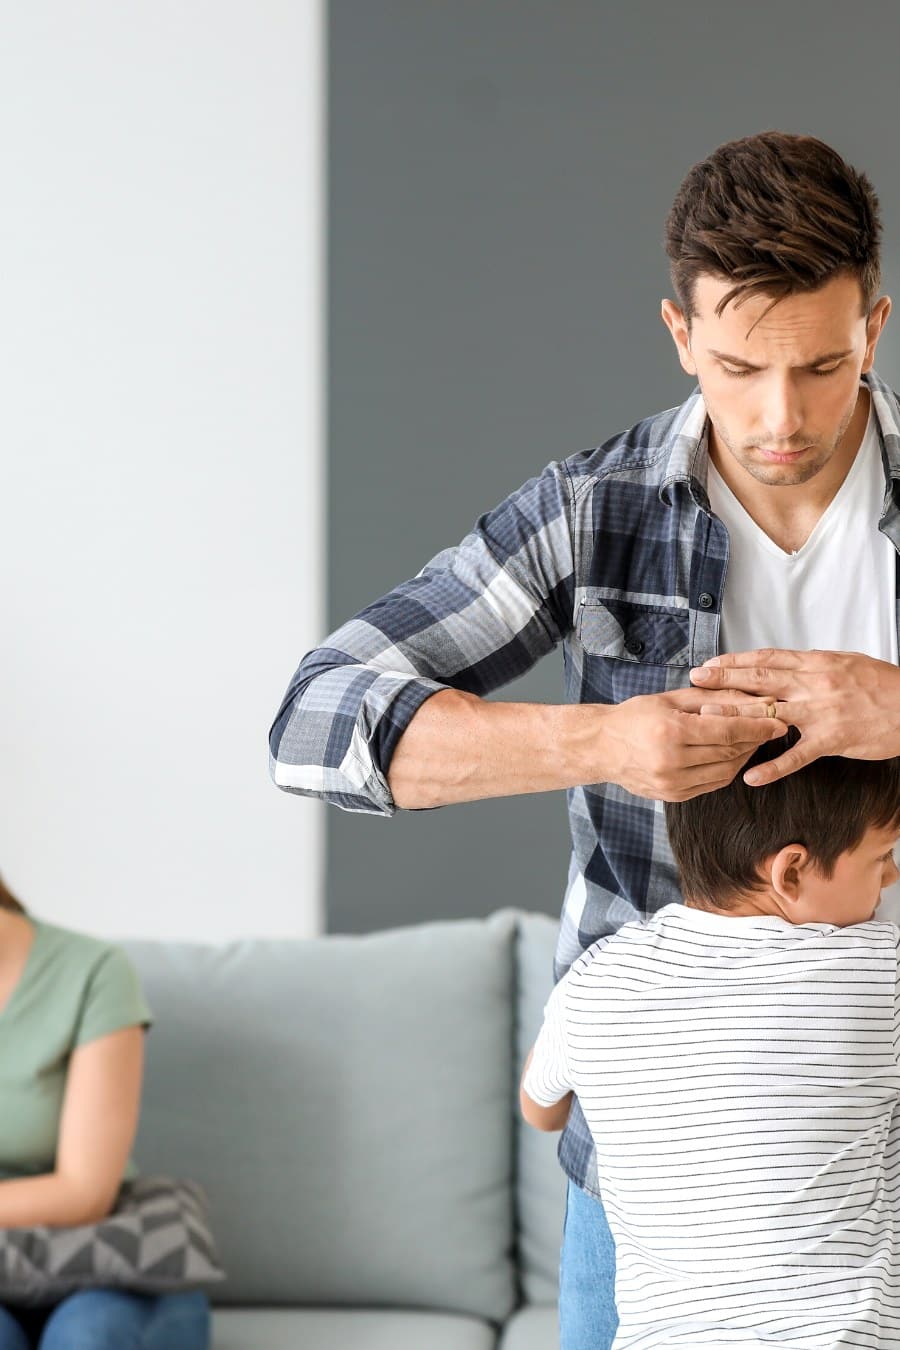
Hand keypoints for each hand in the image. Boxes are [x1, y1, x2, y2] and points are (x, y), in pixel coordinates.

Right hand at [598, 686, 788, 800]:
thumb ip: (714, 699)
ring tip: (751, 739)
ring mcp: (672, 784)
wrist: (602, 747)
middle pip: (730, 752)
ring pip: (726, 771)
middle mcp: (671, 762)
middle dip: (755, 739)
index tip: (779, 721)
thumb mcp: (672, 698)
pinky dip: (728, 769)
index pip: (728, 731)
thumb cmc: (635, 717)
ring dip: (744, 756)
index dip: (758, 726)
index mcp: (671, 732)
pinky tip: (731, 755)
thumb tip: (753, 699)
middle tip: (770, 727)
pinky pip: (713, 783)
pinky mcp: (674, 796)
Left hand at [689, 648, 899, 784]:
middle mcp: (814, 684)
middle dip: (724, 679)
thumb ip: (814, 666)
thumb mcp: (847, 664)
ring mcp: (821, 712)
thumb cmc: (883, 686)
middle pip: (760, 679)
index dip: (736, 660)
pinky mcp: (831, 740)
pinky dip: (772, 767)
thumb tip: (789, 664)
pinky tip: (750, 776)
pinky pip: (796, 755)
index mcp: (816, 664)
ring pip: (770, 713)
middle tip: (696, 679)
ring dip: (736, 715)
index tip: (711, 662)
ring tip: (706, 719)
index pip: (767, 659)